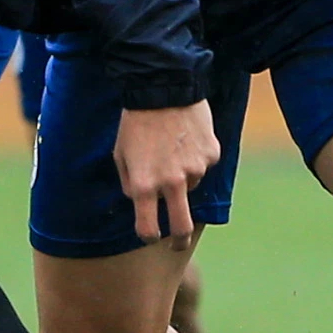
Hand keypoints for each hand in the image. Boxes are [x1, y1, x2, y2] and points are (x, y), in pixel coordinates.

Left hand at [113, 100, 219, 245]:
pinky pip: (204, 165)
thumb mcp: (120, 155)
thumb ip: (130, 183)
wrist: (163, 88)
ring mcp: (195, 170)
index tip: (151, 236)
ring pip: (191, 186)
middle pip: (182, 227)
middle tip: (178, 244)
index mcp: (145, 185)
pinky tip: (185, 138)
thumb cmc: (135, 123)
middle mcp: (172, 182)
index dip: (148, 236)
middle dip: (180, 241)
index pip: (147, 229)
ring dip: (183, 177)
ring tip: (171, 148)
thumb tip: (140, 202)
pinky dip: (195, 157)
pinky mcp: (211, 155)